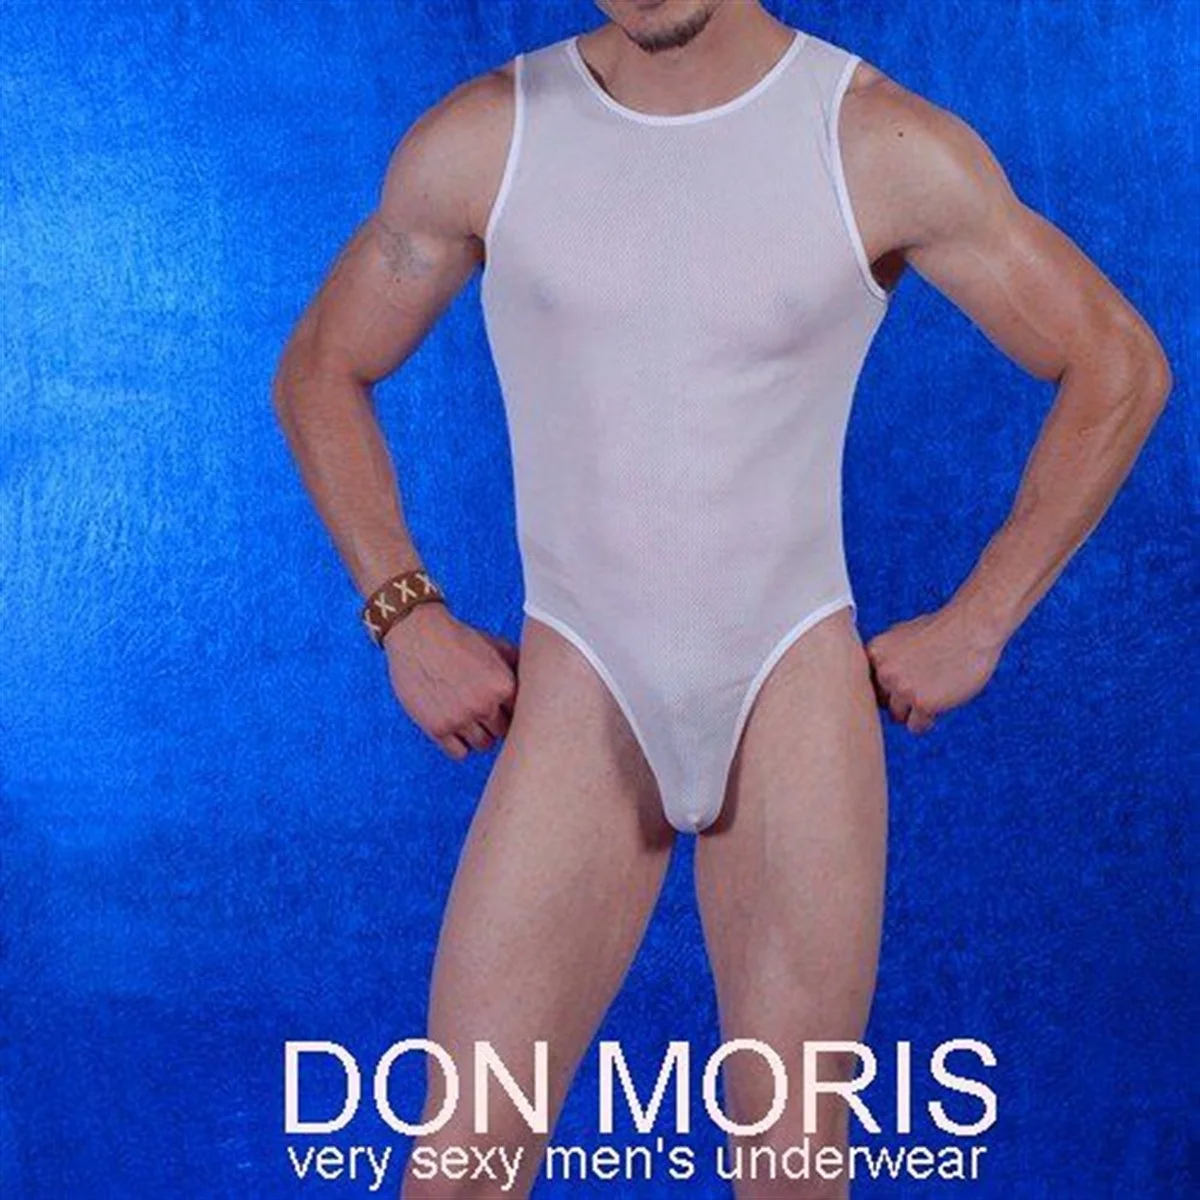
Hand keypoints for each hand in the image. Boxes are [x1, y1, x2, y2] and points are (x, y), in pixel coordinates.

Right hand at [382, 603, 519, 758]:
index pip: (523, 715)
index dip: (514, 711)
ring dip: (480, 735)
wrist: (418, 634)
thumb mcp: (496, 646)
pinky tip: (456, 727)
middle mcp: (485, 705)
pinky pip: (459, 753)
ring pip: (483, 745)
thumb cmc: (459, 638)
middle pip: (504, 732)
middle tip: (486, 712)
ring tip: (471, 718)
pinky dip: (460, 744)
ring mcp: (460, 718)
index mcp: (504, 686)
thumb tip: (540, 680)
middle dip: (497, 723)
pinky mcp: (437, 727)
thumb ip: (519, 665)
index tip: (505, 707)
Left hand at [865, 602, 1004, 733]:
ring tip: (934, 691)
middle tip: (925, 684)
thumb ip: (884, 659)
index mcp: (874, 653)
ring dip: (914, 711)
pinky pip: (915, 727)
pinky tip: (940, 703)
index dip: (890, 685)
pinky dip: (927, 721)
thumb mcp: (899, 635)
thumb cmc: (941, 630)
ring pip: (898, 717)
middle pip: (883, 703)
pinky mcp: (923, 703)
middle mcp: (884, 671)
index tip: (909, 676)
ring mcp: (902, 688)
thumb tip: (873, 685)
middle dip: (901, 699)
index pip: (870, 685)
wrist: (972, 628)